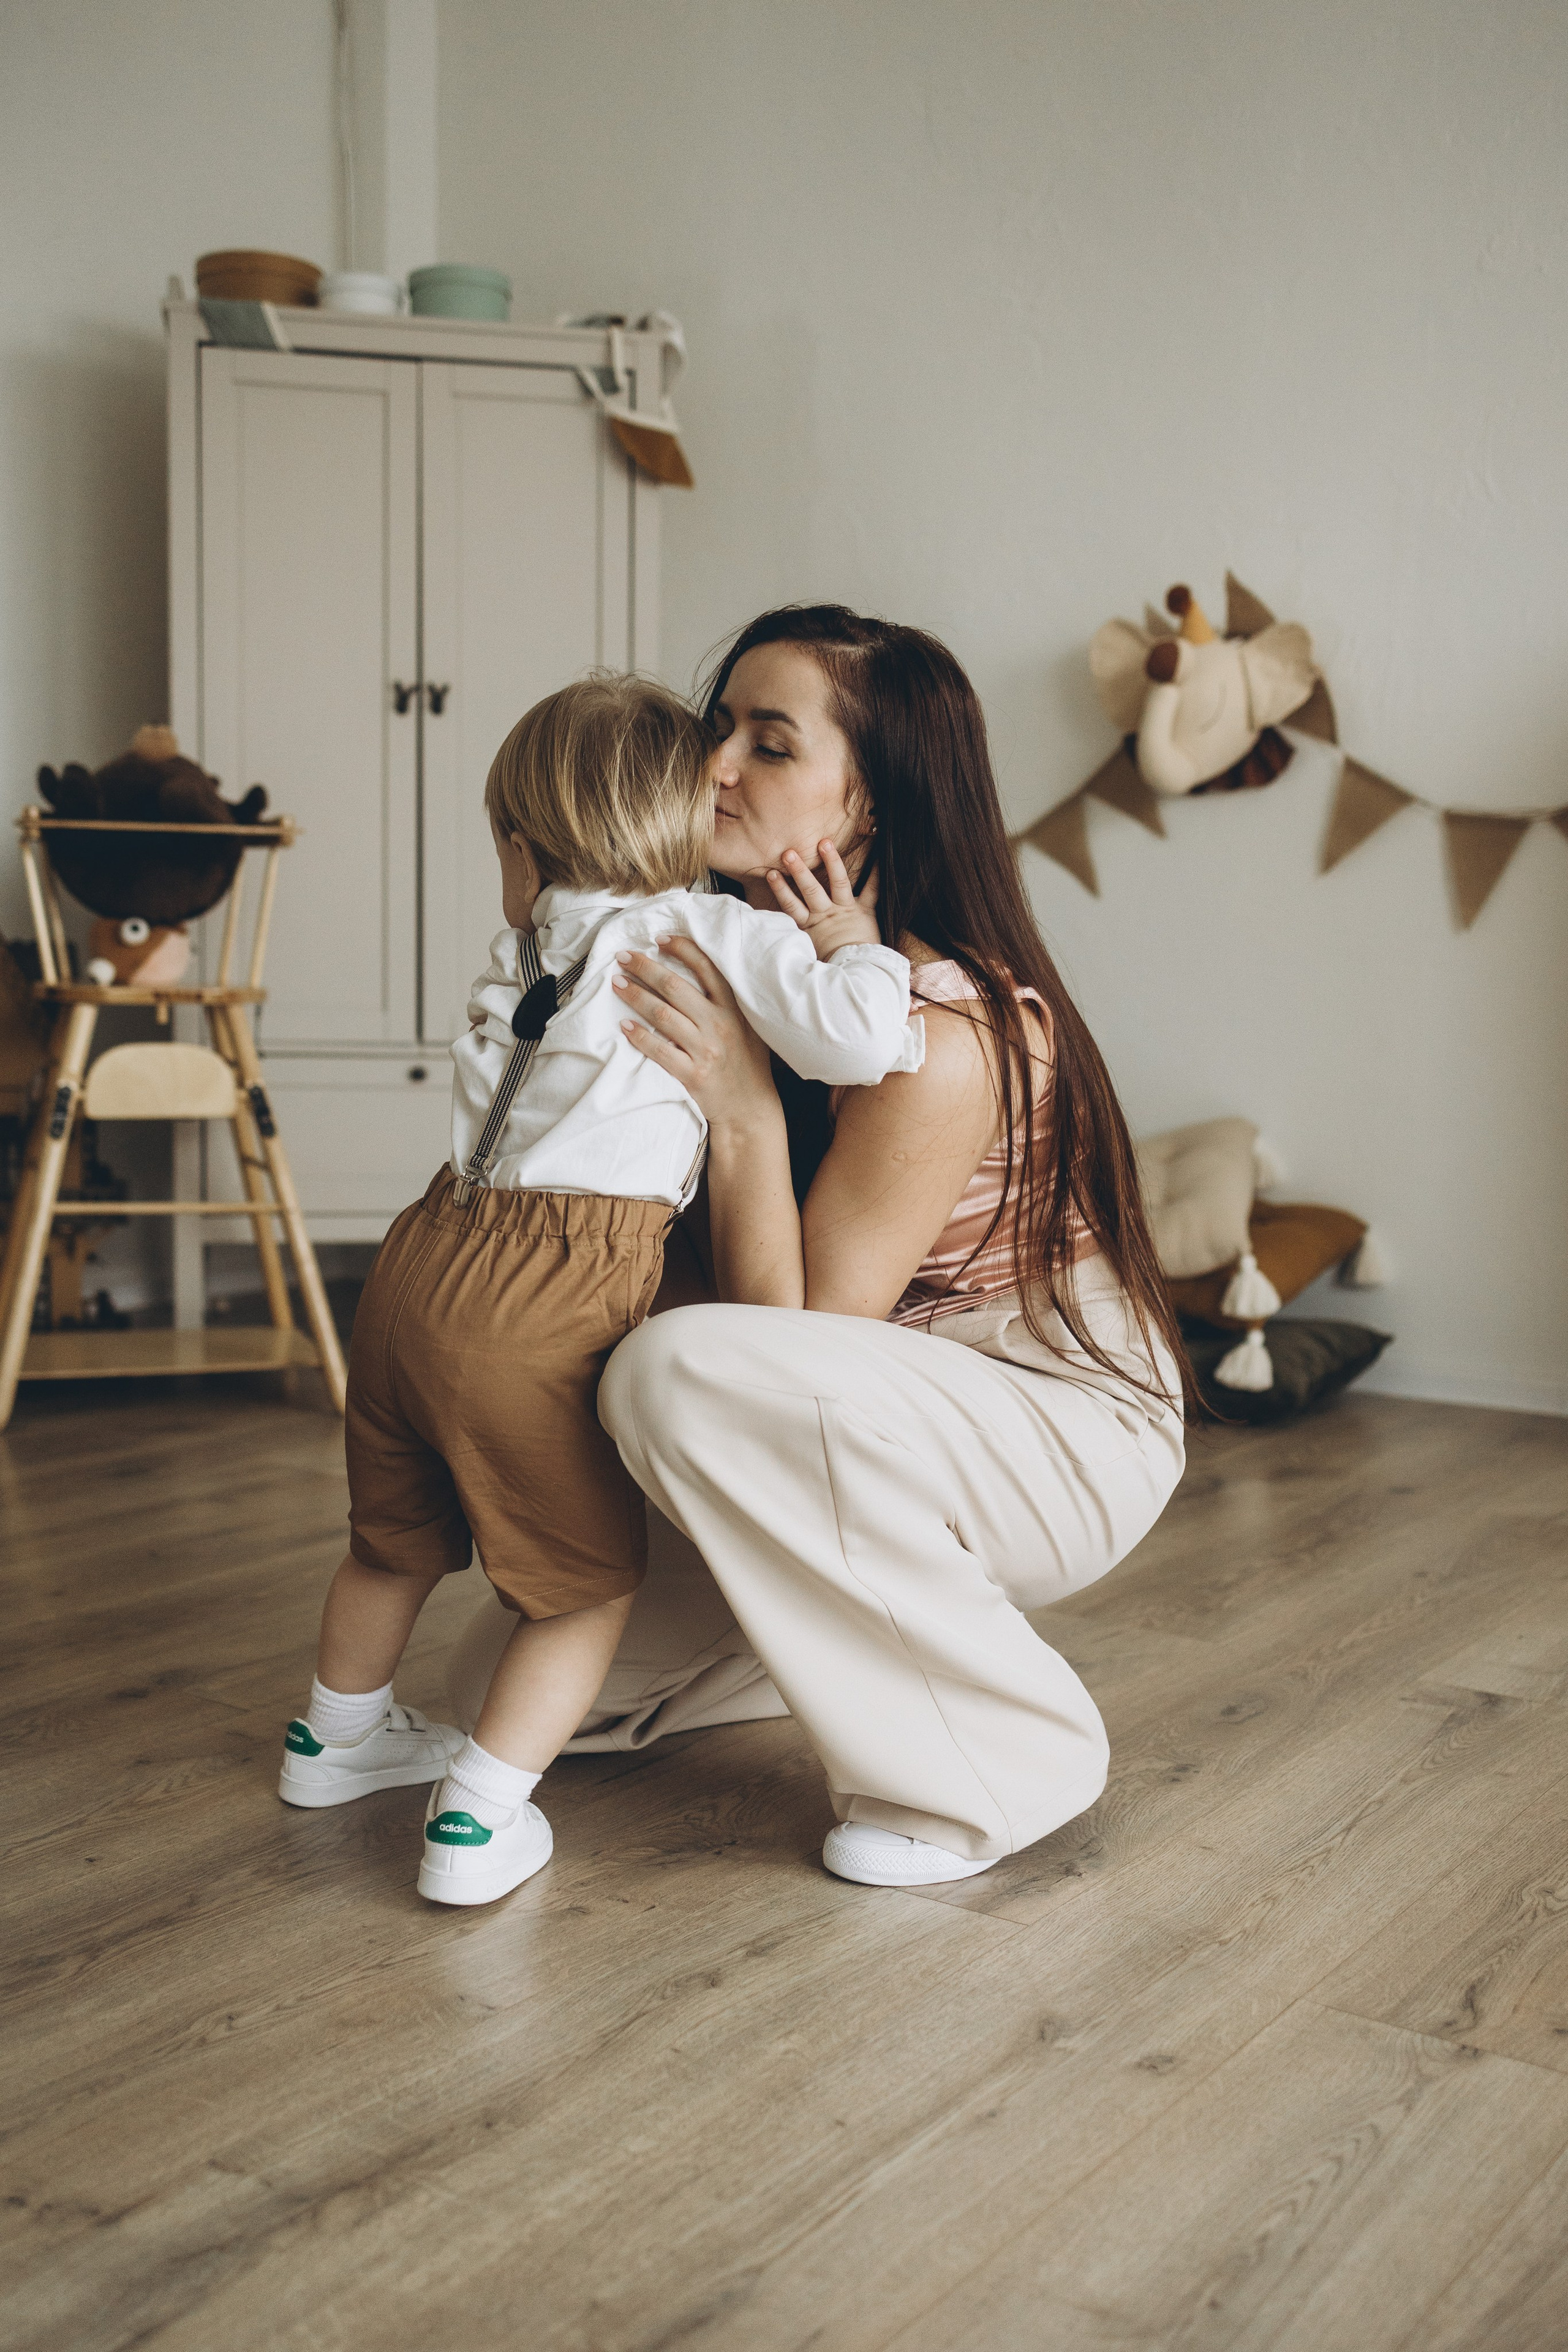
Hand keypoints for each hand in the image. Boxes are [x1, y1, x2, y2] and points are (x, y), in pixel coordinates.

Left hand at [612, 935, 779, 1126]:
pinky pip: (660, 1051)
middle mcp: (720, 1024)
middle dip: (646, 967)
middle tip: (624, 956)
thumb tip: (697, 971)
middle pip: (675, 987)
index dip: (681, 948)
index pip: (706, 967)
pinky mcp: (693, 1074)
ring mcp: (706, 1050)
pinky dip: (640, 1037)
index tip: (659, 938)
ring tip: (617, 983)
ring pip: (663, 1015)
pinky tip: (624, 1026)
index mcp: (733, 1008)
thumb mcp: (747, 1025)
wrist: (750, 1107)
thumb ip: (726, 1001)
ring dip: (636, 995)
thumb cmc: (746, 1064)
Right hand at [765, 841, 880, 959]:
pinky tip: (879, 856)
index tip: (771, 874)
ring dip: (831, 862)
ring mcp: (845, 911)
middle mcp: (826, 914)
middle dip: (799, 871)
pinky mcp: (864, 912)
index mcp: (810, 925)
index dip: (780, 889)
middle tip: (789, 853)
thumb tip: (776, 944)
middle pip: (809, 890)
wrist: (855, 973)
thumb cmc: (831, 964)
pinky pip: (871, 891)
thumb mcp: (809, 951)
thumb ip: (798, 938)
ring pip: (837, 883)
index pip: (791, 905)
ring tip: (824, 842)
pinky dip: (875, 874)